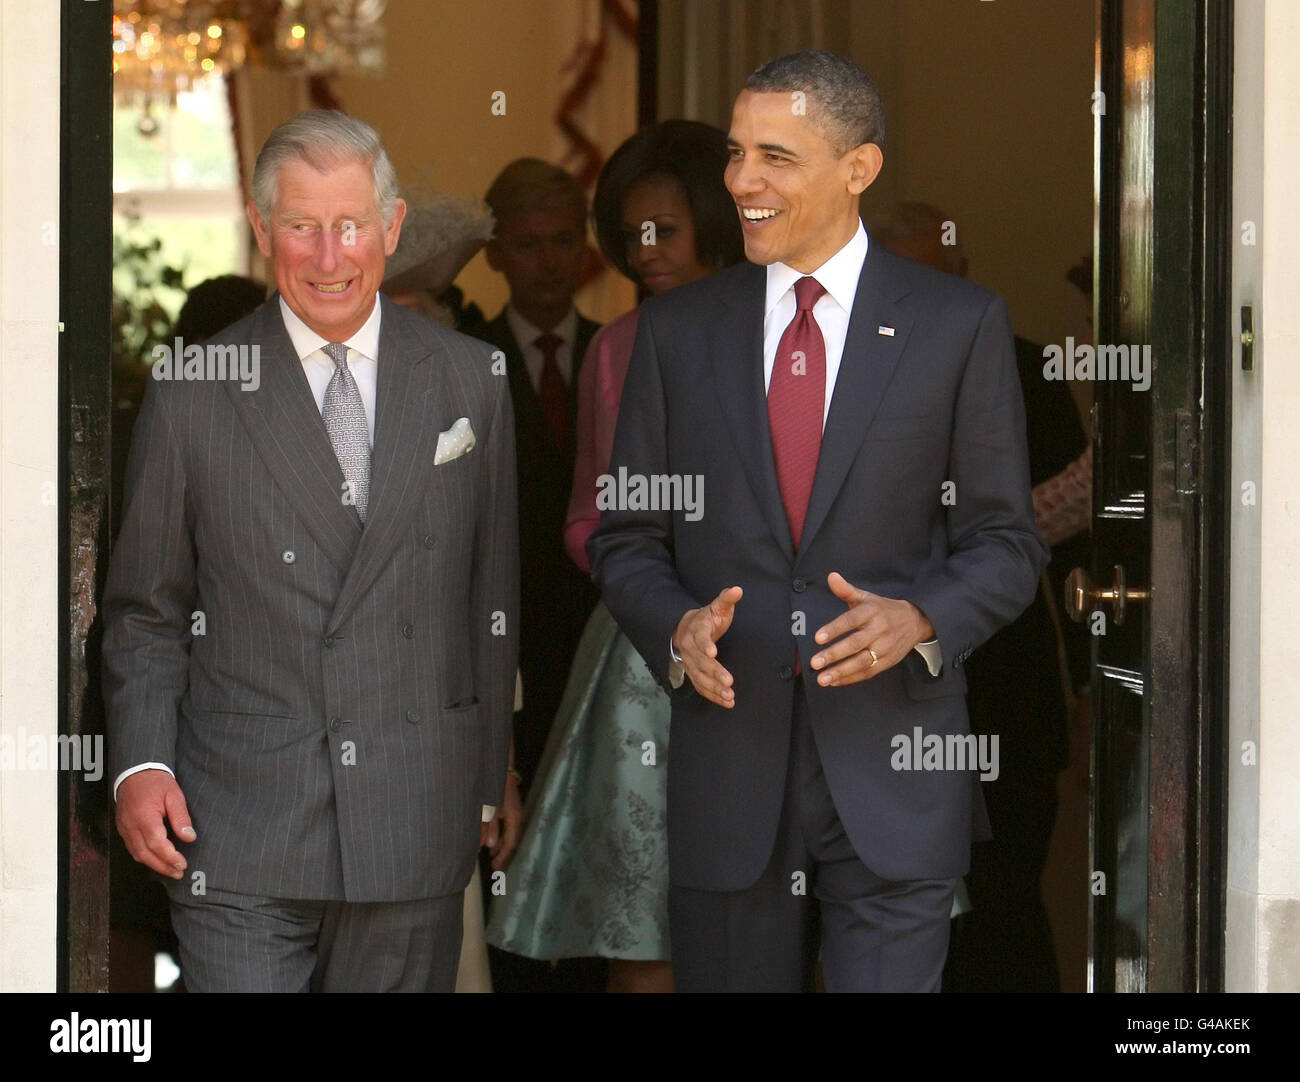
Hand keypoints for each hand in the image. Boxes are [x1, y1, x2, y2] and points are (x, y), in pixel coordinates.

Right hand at [115, 769, 195, 878]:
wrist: (135, 772)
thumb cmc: (156, 782)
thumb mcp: (174, 795)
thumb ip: (181, 817)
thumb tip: (189, 837)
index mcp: (144, 816)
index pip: (156, 843)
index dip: (169, 857)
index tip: (182, 864)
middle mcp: (131, 825)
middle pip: (144, 854)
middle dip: (162, 866)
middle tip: (178, 872)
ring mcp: (124, 828)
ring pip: (136, 854)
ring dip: (153, 865)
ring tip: (171, 870)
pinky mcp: (123, 829)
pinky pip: (132, 848)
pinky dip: (144, 857)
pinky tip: (156, 861)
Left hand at [487, 770, 523, 870]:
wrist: (499, 764)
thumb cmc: (494, 786)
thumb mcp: (489, 808)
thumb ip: (489, 827)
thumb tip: (489, 845)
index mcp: (514, 818)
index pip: (510, 843)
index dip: (503, 857)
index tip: (495, 868)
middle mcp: (517, 815)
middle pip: (511, 838)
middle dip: (502, 852)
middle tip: (494, 864)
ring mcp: (513, 808)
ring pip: (508, 831)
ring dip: (499, 841)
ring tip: (491, 852)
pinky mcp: (508, 803)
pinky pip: (505, 823)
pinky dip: (499, 831)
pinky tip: (491, 833)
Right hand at [672, 585, 742, 707]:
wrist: (685, 629)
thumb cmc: (706, 618)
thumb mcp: (717, 607)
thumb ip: (726, 599)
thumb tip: (737, 589)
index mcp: (696, 630)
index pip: (699, 637)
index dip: (705, 645)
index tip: (713, 652)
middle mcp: (690, 649)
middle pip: (700, 662)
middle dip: (714, 672)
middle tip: (729, 681)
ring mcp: (690, 663)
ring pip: (700, 677)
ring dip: (714, 688)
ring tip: (729, 695)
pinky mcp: (694, 674)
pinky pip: (702, 687)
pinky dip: (713, 696)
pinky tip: (727, 702)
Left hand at [810, 572, 933, 686]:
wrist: (915, 621)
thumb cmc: (883, 609)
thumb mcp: (866, 597)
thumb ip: (846, 590)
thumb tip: (831, 576)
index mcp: (872, 611)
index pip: (851, 620)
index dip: (834, 628)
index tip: (818, 638)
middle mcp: (879, 630)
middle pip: (856, 644)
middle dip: (834, 654)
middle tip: (815, 662)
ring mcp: (885, 648)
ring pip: (862, 662)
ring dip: (841, 671)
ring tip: (822, 679)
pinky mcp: (888, 662)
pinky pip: (868, 672)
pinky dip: (850, 678)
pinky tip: (834, 681)